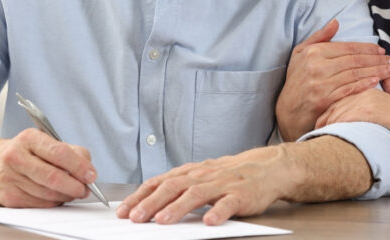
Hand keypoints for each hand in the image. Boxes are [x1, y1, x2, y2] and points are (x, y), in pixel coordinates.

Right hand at [0, 128, 98, 206]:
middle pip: (53, 177)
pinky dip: (53, 202)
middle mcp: (16, 157)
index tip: (91, 175)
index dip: (79, 166)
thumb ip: (70, 151)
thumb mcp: (45, 141)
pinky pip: (39, 204)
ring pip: (47, 194)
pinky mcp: (8, 197)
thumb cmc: (24, 151)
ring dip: (66, 195)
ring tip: (73, 192)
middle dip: (75, 186)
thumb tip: (87, 169)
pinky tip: (57, 196)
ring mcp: (10, 178)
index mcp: (29, 138)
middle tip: (86, 189)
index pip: (59, 153)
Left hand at [116, 146, 290, 225]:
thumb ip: (179, 187)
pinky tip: (209, 222)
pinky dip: (218, 211)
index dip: (140, 196)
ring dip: (177, 208)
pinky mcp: (241, 194)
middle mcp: (202, 176)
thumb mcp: (201, 177)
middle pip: (172, 187)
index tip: (123, 211)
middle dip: (151, 203)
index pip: (159, 182)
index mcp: (190, 172)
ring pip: (196, 194)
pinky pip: (228, 203)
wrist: (266, 168)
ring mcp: (222, 184)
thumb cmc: (229, 175)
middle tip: (135, 218)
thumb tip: (148, 203)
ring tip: (163, 221)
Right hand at [275, 19, 389, 141]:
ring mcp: (321, 84)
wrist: (287, 110)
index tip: (381, 51)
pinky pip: (350, 90)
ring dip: (376, 72)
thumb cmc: (296, 79)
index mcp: (314, 52)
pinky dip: (365, 85)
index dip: (367, 49)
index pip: (347, 48)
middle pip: (354, 61)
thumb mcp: (300, 53)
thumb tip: (336, 22)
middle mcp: (317, 66)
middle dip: (377, 60)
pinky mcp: (324, 100)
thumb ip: (319, 37)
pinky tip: (377, 82)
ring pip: (355, 75)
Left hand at [316, 79, 389, 153]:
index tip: (319, 118)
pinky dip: (333, 127)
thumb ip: (389, 87)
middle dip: (322, 115)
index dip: (328, 106)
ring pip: (337, 110)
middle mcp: (364, 90)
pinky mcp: (368, 110)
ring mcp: (365, 99)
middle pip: (335, 101)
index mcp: (368, 87)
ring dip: (324, 123)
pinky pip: (344, 118)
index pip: (340, 93)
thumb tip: (386, 79)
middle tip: (312, 128)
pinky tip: (326, 135)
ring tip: (316, 134)